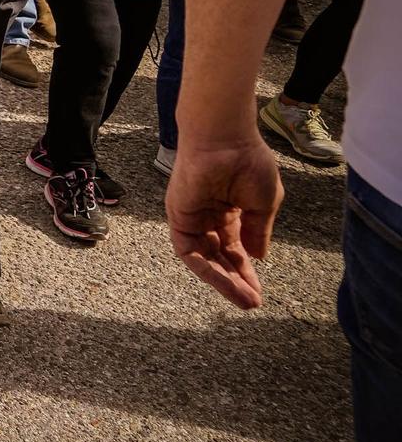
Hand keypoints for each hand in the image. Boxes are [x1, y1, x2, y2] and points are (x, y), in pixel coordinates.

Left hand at [166, 136, 283, 309]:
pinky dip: (204, 267)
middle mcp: (208, 216)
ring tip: (245, 300)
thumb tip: (258, 257)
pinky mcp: (178, 215)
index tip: (259, 293)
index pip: (235, 249)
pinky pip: (188, 249)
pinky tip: (224, 281)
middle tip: (252, 303)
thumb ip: (258, 232)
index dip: (246, 271)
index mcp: (229, 211)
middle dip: (236, 281)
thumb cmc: (248, 162)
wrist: (225, 138)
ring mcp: (192, 216)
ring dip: (223, 280)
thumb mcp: (263, 204)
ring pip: (204, 258)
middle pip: (220, 258)